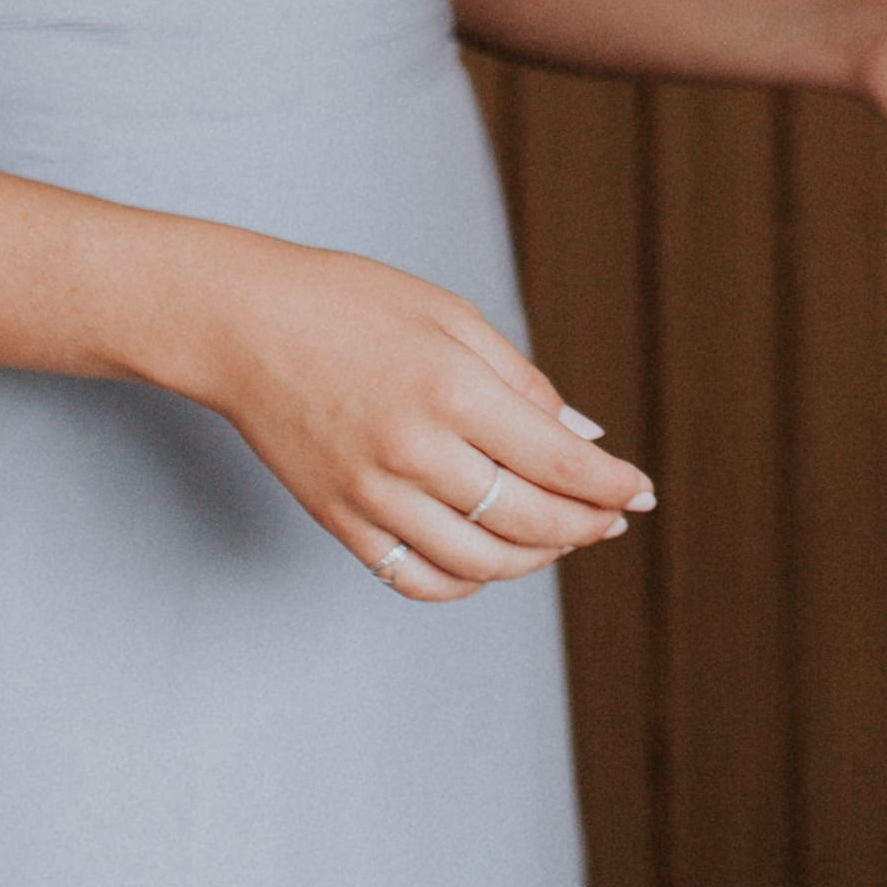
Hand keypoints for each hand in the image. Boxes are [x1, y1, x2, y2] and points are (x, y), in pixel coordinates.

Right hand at [180, 236, 655, 600]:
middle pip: (529, 520)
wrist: (243, 325)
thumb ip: (525, 384)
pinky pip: (416, 578)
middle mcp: (414, 452)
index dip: (613, 486)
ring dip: (535, 559)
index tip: (643, 493)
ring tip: (560, 537)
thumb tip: (589, 440)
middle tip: (611, 517)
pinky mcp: (339, 519)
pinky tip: (491, 557)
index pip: (559, 463)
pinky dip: (467, 581)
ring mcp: (372, 493)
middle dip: (586, 525)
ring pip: (479, 562)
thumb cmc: (351, 305)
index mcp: (452, 390)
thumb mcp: (452, 317)